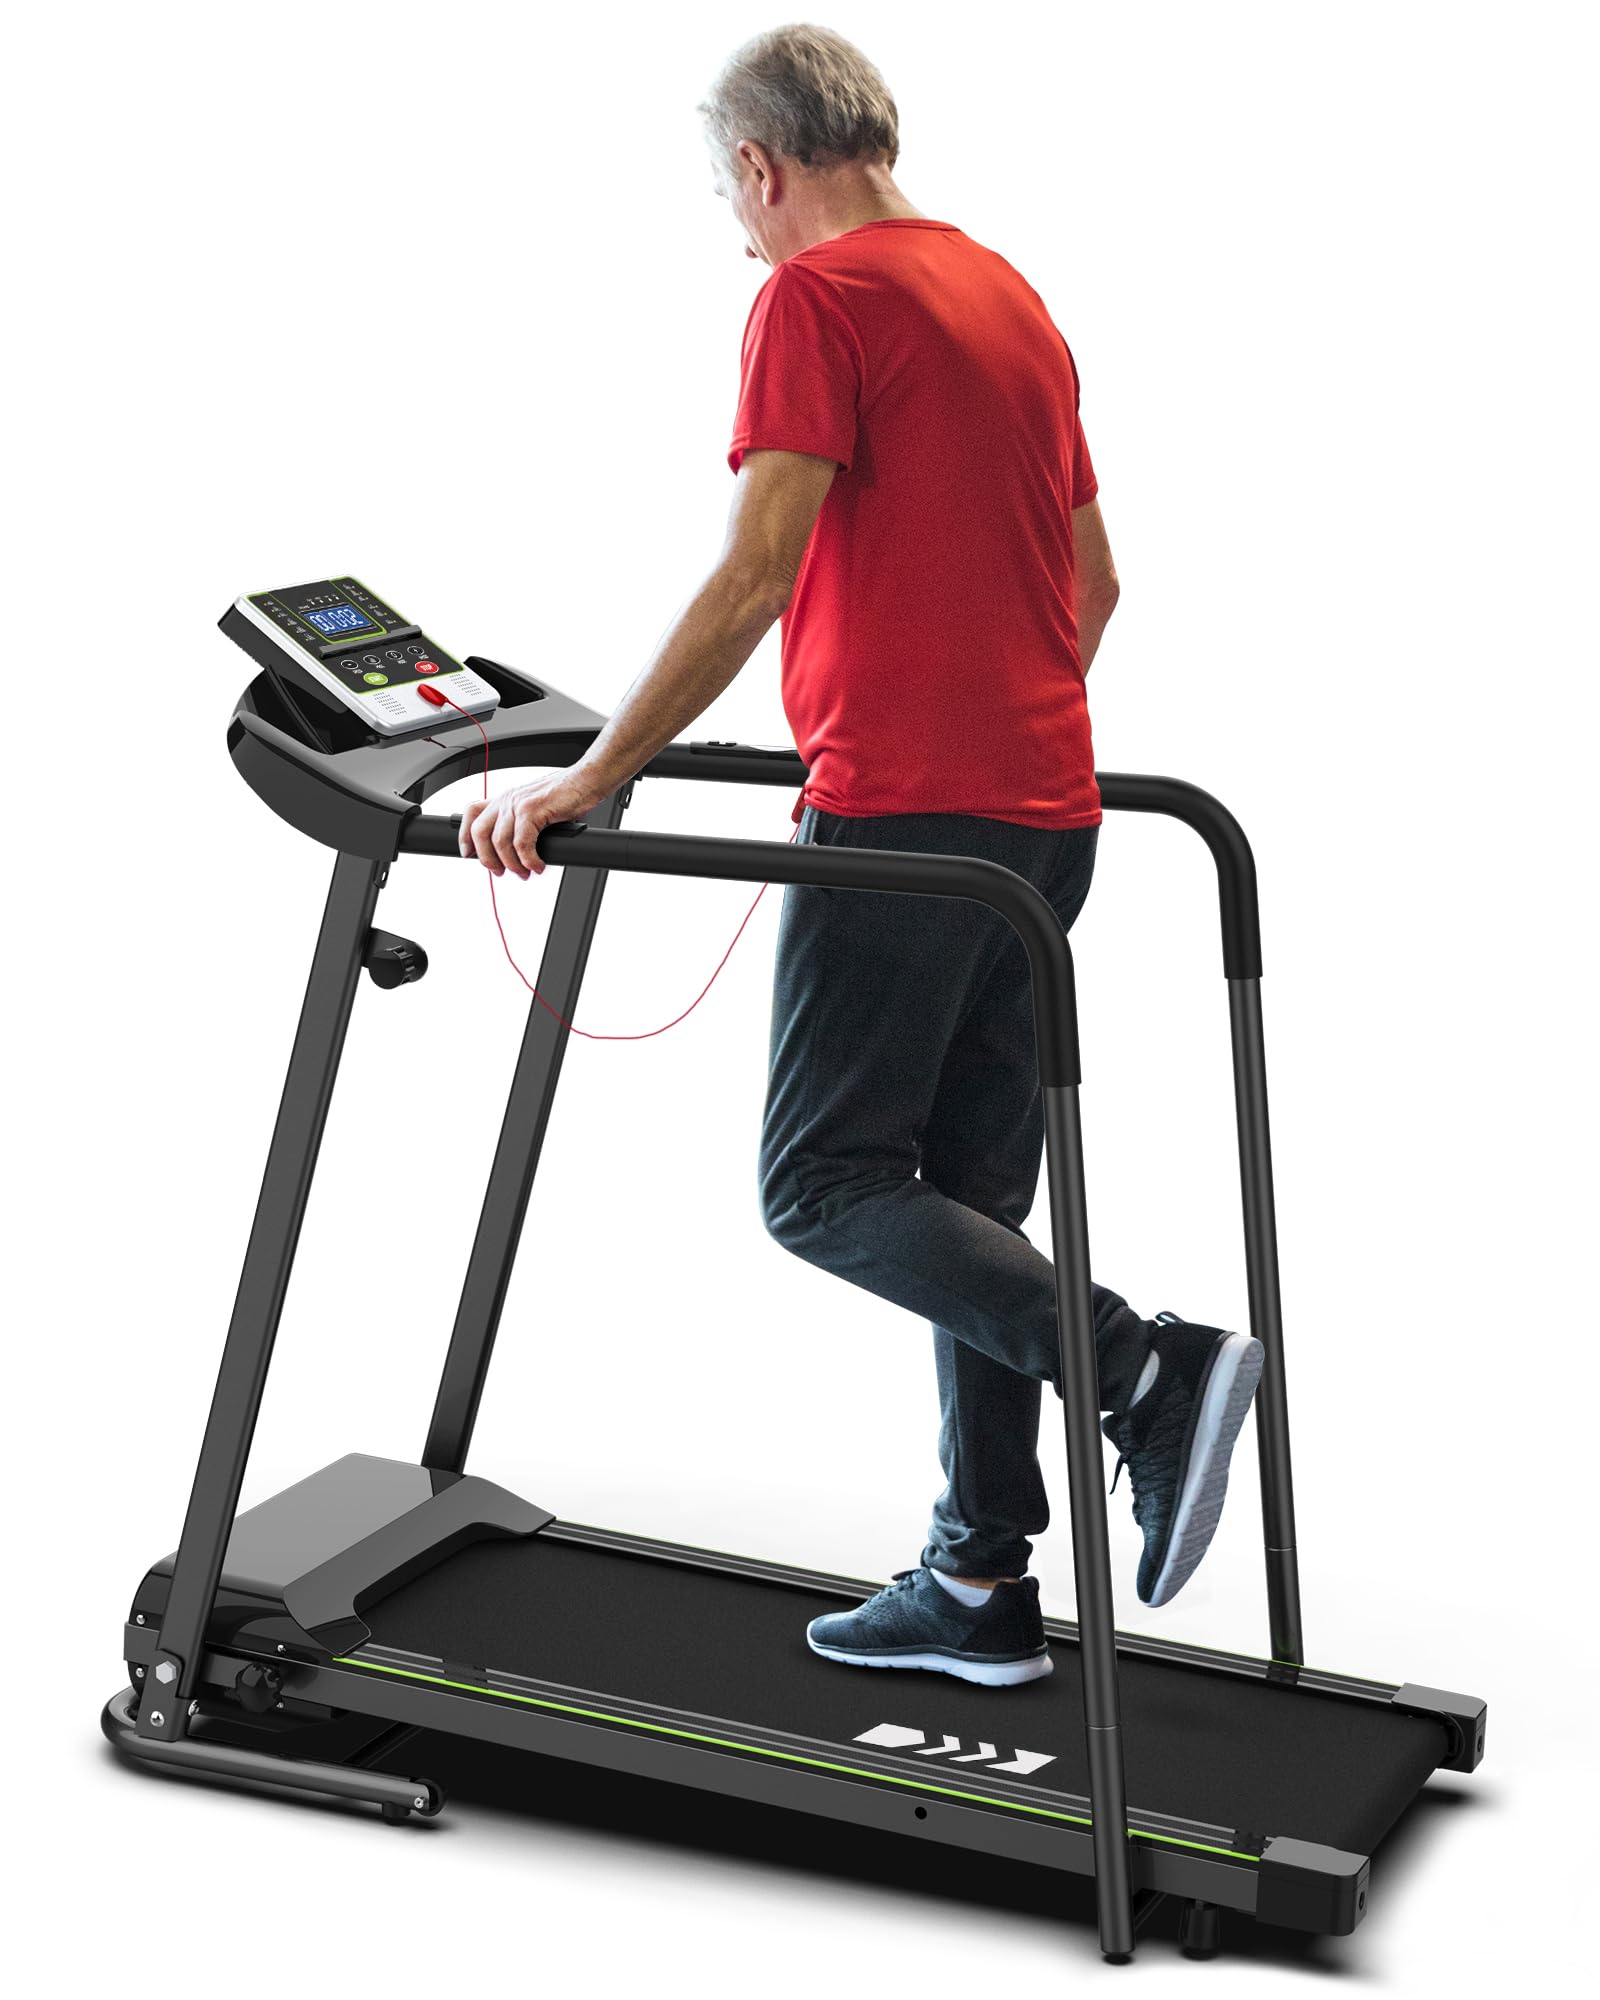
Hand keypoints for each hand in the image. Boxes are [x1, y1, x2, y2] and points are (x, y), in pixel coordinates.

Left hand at [459, 765, 611, 877]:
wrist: (587, 780)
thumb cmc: (568, 795)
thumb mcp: (537, 809)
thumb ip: (523, 825)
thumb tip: (519, 854)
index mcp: (505, 799)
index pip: (471, 814)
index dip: (464, 836)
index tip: (468, 855)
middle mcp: (507, 799)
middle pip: (479, 832)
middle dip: (487, 858)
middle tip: (501, 872)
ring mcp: (518, 804)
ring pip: (500, 842)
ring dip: (512, 864)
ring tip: (526, 872)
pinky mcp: (533, 810)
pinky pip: (522, 844)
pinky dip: (528, 860)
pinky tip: (537, 865)